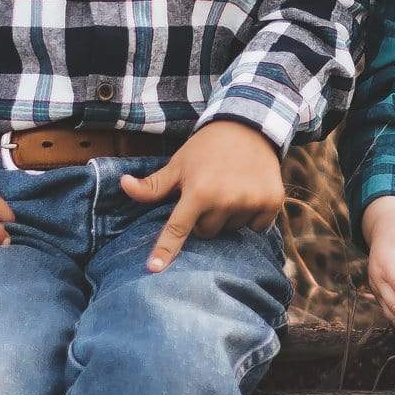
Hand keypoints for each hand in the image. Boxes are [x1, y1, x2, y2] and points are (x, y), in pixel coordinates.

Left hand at [120, 121, 285, 271]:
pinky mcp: (272, 201)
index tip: (154, 268)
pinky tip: (249, 194)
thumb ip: (153, 185)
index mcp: (199, 191)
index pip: (178, 229)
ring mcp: (250, 201)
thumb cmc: (206, 148)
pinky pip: (257, 226)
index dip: (165, 250)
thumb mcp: (178, 164)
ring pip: (232, 229)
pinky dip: (253, 216)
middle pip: (207, 232)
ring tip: (231, 189)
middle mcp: (225, 199)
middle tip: (210, 193)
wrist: (249, 126)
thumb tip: (123, 185)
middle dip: (205, 218)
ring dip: (229, 216)